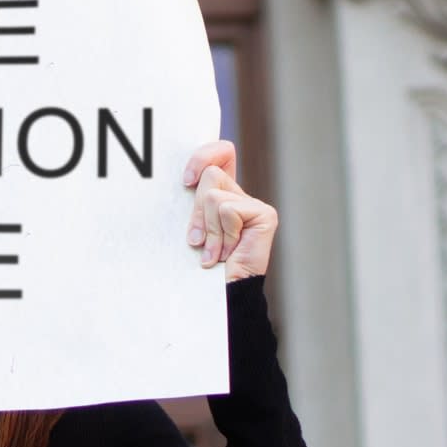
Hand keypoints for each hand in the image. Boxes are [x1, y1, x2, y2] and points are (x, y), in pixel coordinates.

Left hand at [181, 140, 276, 280]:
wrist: (218, 294)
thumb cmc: (199, 263)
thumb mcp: (190, 225)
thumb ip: (190, 201)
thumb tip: (182, 179)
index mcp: (223, 192)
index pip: (220, 152)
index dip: (202, 156)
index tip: (184, 182)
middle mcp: (240, 195)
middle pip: (211, 173)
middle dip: (196, 210)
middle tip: (196, 239)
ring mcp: (254, 205)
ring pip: (214, 194)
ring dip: (208, 227)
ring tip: (213, 251)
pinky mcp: (264, 214)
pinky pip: (228, 210)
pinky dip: (222, 234)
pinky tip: (228, 252)